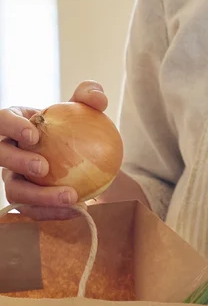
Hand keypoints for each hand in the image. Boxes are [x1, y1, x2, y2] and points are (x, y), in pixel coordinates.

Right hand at [0, 81, 109, 219]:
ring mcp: (12, 176)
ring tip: (70, 197)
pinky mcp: (24, 198)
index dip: (12, 128)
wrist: (75, 147)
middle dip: (18, 163)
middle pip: (1, 157)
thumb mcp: (82, 103)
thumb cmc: (74, 120)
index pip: (2, 121)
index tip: (33, 136)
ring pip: (14, 190)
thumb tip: (100, 101)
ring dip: (38, 197)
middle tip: (44, 168)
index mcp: (14, 123)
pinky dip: (53, 211)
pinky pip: (33, 209)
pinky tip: (78, 210)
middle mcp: (7, 151)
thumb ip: (90, 94)